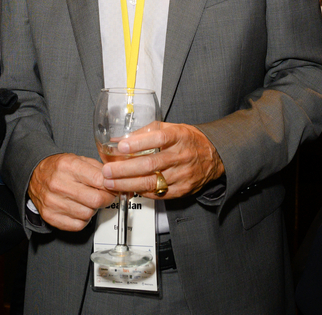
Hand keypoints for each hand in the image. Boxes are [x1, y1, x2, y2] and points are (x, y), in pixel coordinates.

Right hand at [28, 153, 114, 231]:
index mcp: (68, 166)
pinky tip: (80, 209)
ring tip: (89, 201)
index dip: (110, 185)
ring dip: (93, 209)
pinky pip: (77, 225)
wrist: (34, 175)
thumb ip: (98, 168)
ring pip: (88, 214)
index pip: (99, 180)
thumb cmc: (59, 167)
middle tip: (105, 196)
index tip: (112, 186)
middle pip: (95, 200)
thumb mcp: (78, 159)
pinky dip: (83, 219)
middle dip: (106, 199)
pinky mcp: (50, 216)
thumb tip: (114, 180)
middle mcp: (59, 184)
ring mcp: (53, 202)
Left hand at [100, 121, 224, 199]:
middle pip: (151, 164)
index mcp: (179, 136)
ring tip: (111, 183)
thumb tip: (120, 138)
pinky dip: (142, 192)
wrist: (214, 156)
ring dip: (128, 184)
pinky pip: (159, 193)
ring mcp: (182, 174)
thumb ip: (147, 132)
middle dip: (125, 169)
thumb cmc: (189, 140)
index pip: (158, 138)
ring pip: (152, 182)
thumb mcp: (172, 128)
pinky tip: (129, 189)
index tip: (121, 146)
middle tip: (107, 171)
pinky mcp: (182, 189)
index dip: (139, 143)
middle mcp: (181, 156)